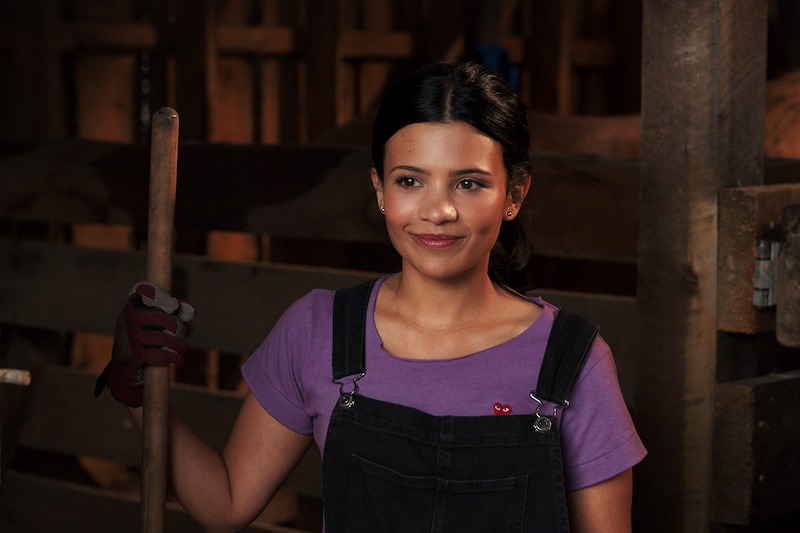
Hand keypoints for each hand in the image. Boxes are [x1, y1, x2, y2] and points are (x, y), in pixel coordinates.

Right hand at [94, 281, 194, 406]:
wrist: (126, 367)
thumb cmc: (145, 339)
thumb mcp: (156, 322)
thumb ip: (174, 312)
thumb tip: (189, 309)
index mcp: (133, 305)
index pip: (146, 291)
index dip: (162, 298)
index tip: (174, 308)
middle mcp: (129, 318)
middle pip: (163, 318)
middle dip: (178, 328)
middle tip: (180, 336)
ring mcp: (131, 336)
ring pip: (163, 338)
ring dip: (178, 345)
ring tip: (183, 348)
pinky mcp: (135, 354)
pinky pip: (160, 354)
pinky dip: (174, 357)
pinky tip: (180, 360)